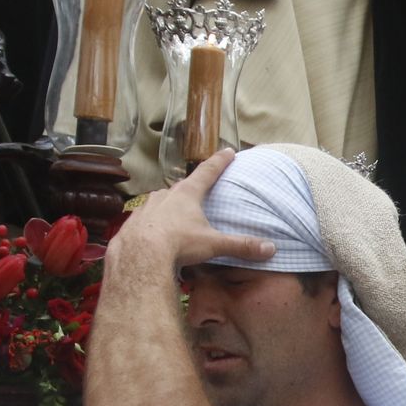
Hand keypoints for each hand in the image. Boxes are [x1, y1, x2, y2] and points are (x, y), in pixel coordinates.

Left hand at [109, 149, 274, 268]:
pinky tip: (155, 234)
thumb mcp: (213, 244)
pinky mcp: (134, 222)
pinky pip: (146, 218)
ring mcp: (147, 207)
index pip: (207, 172)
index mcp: (187, 194)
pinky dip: (153, 223)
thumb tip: (271, 249)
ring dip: (169, 205)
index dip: (219, 162)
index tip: (228, 151)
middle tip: (198, 190)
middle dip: (191, 188)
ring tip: (175, 216)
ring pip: (161, 201)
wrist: (140, 254)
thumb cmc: (179, 243)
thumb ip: (241, 246)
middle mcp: (166, 195)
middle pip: (182, 187)